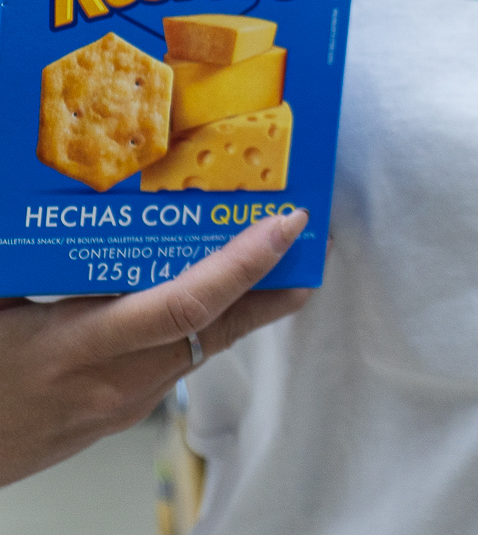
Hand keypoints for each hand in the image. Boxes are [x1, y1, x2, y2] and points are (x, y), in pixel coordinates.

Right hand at [0, 209, 312, 487]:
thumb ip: (27, 254)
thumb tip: (51, 198)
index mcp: (74, 347)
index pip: (183, 305)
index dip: (243, 264)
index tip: (285, 225)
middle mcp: (112, 381)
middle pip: (216, 329)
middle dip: (273, 283)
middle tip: (313, 236)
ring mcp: (123, 404)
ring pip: (204, 344)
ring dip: (246, 302)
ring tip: (278, 251)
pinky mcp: (123, 414)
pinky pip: (179, 359)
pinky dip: (206, 322)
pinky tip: (214, 290)